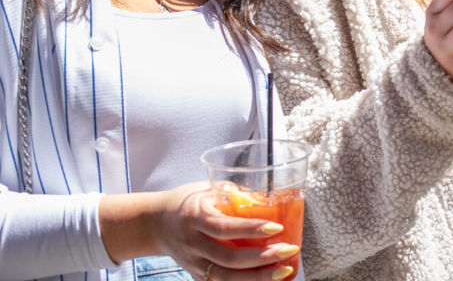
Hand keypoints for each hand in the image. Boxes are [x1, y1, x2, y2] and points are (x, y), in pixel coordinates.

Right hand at [101, 183, 299, 280]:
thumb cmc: (186, 201)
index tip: (276, 228)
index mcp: (195, 217)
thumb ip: (235, 193)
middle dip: (261, 258)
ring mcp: (193, 263)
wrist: (154, 224)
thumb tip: (271, 196)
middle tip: (288, 250)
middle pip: (227, 258)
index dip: (250, 230)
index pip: (223, 227)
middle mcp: (193, 244)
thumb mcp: (207, 189)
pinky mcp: (197, 274)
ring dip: (257, 277)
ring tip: (284, 271)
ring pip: (225, 278)